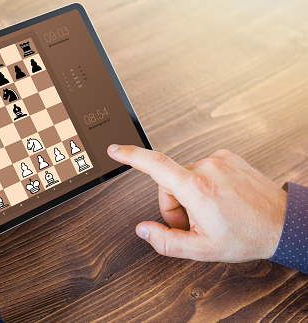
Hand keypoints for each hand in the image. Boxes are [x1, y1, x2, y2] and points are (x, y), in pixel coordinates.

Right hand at [108, 145, 287, 262]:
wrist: (283, 222)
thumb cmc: (247, 236)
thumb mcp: (202, 249)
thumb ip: (166, 241)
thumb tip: (142, 230)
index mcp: (197, 188)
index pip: (155, 165)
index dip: (130, 156)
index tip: (115, 149)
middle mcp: (206, 167)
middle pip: (168, 182)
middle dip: (174, 204)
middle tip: (192, 222)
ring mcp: (218, 159)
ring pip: (184, 176)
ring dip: (189, 194)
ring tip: (209, 212)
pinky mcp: (226, 156)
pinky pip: (201, 169)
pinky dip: (203, 184)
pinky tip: (218, 199)